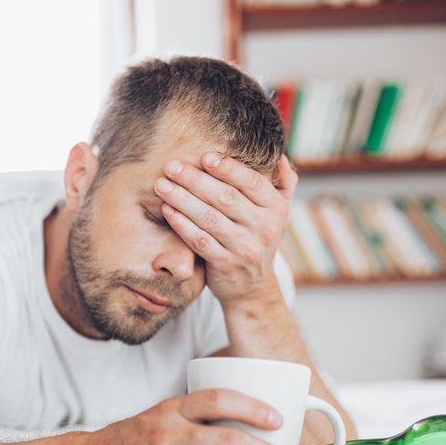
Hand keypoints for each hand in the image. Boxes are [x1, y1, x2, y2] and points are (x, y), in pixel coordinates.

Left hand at [154, 154, 297, 308]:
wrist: (252, 288)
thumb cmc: (257, 240)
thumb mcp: (277, 214)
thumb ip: (282, 184)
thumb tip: (279, 156)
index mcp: (276, 209)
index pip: (252, 182)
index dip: (228, 168)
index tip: (205, 156)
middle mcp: (264, 228)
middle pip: (226, 198)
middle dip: (195, 180)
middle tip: (171, 166)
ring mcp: (245, 248)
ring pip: (210, 218)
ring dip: (182, 199)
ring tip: (162, 185)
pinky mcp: (225, 265)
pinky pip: (200, 240)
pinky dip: (182, 224)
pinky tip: (167, 210)